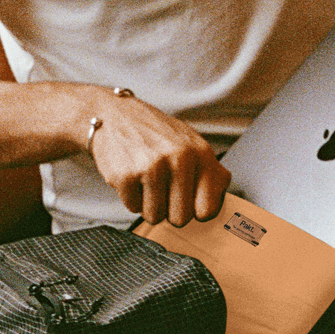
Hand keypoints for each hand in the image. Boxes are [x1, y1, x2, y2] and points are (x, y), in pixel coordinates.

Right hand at [85, 93, 229, 226]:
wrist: (116, 114)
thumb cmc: (159, 135)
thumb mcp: (193, 145)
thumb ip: (212, 173)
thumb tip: (217, 205)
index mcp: (201, 154)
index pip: (207, 211)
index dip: (196, 211)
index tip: (188, 201)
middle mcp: (180, 159)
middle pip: (180, 219)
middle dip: (170, 210)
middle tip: (163, 189)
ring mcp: (152, 167)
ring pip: (155, 217)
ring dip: (149, 204)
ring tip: (147, 181)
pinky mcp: (125, 175)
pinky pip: (132, 208)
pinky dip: (131, 197)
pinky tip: (132, 176)